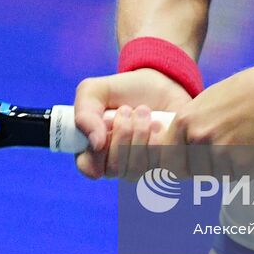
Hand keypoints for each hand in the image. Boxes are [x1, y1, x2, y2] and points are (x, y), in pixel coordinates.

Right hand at [72, 69, 191, 179]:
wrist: (162, 84)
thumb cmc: (125, 90)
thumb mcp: (95, 91)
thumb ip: (84, 114)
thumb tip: (95, 144)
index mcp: (95, 154)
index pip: (90, 169)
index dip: (97, 150)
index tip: (107, 124)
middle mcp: (118, 166)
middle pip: (116, 168)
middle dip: (123, 132)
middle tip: (130, 109)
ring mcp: (143, 170)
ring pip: (138, 168)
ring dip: (141, 133)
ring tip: (146, 112)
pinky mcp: (168, 167)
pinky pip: (164, 166)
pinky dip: (163, 139)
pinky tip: (163, 124)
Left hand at [158, 59, 253, 178]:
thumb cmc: (246, 92)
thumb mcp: (207, 101)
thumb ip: (191, 126)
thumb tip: (179, 147)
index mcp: (185, 120)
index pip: (168, 159)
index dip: (178, 165)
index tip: (186, 166)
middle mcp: (198, 137)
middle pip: (192, 171)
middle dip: (205, 166)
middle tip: (224, 150)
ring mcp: (219, 152)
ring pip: (214, 175)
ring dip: (225, 167)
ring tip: (241, 143)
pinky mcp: (241, 165)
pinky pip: (235, 176)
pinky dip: (244, 168)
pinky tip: (253, 147)